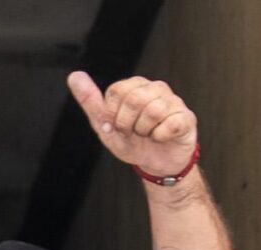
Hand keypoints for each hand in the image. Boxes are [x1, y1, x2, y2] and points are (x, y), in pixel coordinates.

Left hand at [68, 72, 198, 181]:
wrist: (154, 163)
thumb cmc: (131, 141)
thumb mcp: (104, 125)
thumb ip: (90, 101)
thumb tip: (75, 76)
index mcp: (134, 86)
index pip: (115, 91)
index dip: (112, 114)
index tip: (117, 125)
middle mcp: (155, 88)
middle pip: (134, 99)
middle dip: (127, 124)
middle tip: (132, 131)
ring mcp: (173, 101)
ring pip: (153, 111)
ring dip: (144, 132)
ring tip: (148, 134)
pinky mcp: (186, 117)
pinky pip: (169, 125)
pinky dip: (160, 137)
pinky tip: (161, 137)